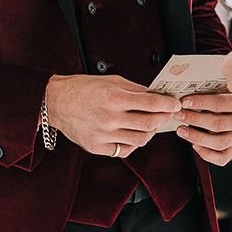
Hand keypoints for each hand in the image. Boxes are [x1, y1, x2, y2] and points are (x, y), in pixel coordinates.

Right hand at [46, 74, 181, 157]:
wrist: (55, 102)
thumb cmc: (83, 89)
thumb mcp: (112, 81)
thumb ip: (136, 90)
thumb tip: (157, 96)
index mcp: (114, 98)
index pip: (151, 103)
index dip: (168, 104)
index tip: (176, 104)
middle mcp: (109, 118)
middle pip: (149, 123)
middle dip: (164, 118)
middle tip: (168, 113)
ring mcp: (103, 135)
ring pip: (140, 139)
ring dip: (151, 131)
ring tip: (152, 123)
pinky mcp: (97, 147)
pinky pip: (124, 150)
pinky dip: (134, 143)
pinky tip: (134, 133)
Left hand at [173, 93, 231, 165]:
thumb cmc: (222, 98)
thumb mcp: (220, 89)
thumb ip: (209, 90)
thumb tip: (186, 93)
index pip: (220, 103)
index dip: (200, 103)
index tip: (184, 102)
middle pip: (218, 124)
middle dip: (194, 120)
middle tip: (179, 115)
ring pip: (219, 142)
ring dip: (196, 137)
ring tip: (181, 130)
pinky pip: (221, 158)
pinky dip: (206, 154)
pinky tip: (194, 146)